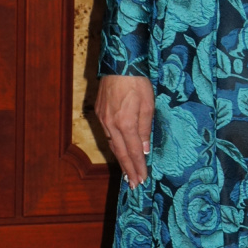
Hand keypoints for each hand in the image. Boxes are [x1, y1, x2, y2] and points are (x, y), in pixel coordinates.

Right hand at [94, 74, 153, 188]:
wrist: (120, 63)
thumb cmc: (138, 82)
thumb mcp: (148, 105)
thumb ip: (145, 129)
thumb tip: (143, 149)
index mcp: (125, 123)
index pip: (133, 152)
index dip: (138, 167)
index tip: (142, 180)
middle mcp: (111, 125)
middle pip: (120, 152)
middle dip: (128, 169)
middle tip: (133, 184)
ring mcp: (103, 119)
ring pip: (112, 144)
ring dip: (120, 159)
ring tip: (127, 172)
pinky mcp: (99, 112)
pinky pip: (107, 134)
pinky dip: (114, 145)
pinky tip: (118, 150)